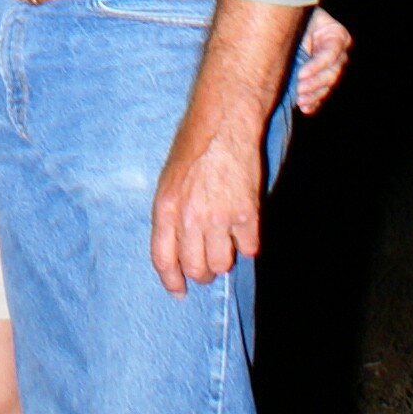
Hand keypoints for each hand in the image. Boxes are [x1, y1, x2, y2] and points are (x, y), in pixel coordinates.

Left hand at [150, 114, 266, 293]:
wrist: (224, 121)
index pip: (163, 259)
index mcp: (165, 207)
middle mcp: (189, 218)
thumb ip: (173, 213)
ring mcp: (218, 218)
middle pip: (196, 270)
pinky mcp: (247, 214)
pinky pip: (250, 249)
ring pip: (223, 264)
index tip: (180, 292)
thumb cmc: (195, 145)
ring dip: (227, 256)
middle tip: (210, 258)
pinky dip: (249, 242)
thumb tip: (181, 248)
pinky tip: (245, 225)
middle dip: (203, 271)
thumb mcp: (170, 178)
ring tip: (227, 236)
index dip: (172, 281)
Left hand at [294, 6, 351, 113]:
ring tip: (301, 101)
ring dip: (314, 95)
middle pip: (331, 72)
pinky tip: (306, 108)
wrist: (287, 19)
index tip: (300, 74)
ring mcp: (332, 66)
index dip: (316, 66)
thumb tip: (290, 46)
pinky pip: (322, 92)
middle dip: (314, 83)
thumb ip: (299, 32)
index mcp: (336, 34)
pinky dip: (314, 101)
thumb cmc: (294, 17)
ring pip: (327, 84)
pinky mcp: (322, 78)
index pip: (330, 54)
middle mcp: (338, 52)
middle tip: (299, 90)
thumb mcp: (299, 20)